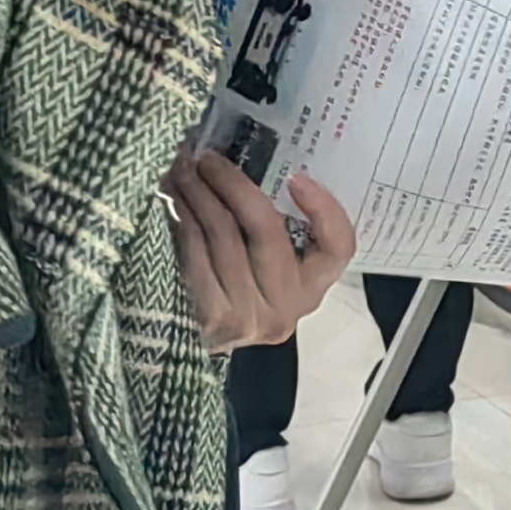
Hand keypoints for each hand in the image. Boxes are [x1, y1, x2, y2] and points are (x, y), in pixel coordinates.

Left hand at [171, 153, 353, 349]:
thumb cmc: (256, 288)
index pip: (336, 246)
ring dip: (199, 197)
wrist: (223, 351)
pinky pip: (196, 258)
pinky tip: (174, 202)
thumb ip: (288, 223)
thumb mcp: (284, 263)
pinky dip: (183, 224)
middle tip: (208, 158)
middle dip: (233, 185)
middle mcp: (287, 304)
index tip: (297, 178)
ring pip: (223, 239)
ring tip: (183, 170)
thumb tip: (256, 162)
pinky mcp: (211, 318)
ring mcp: (248, 316)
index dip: (323, 209)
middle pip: (265, 231)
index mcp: (314, 284)